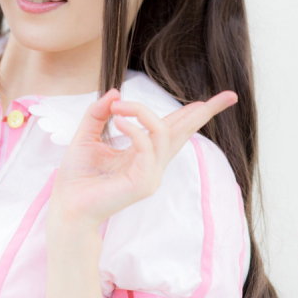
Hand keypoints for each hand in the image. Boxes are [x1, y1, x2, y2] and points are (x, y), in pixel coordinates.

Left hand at [46, 87, 237, 231]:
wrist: (67, 204)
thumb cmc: (77, 175)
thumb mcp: (87, 134)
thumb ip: (100, 112)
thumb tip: (115, 92)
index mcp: (144, 153)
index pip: (174, 129)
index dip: (192, 113)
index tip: (210, 101)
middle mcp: (153, 164)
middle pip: (187, 132)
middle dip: (207, 112)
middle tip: (230, 95)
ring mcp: (152, 174)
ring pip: (163, 132)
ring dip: (141, 111)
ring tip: (118, 107)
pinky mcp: (144, 182)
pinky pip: (147, 146)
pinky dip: (134, 129)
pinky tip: (118, 120)